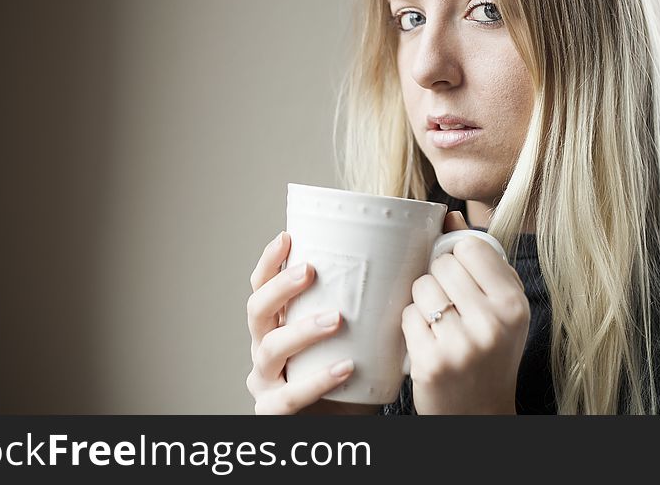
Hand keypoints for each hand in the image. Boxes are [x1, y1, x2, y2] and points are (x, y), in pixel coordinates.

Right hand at [245, 231, 377, 414]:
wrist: (346, 422)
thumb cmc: (350, 375)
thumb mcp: (351, 335)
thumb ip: (361, 306)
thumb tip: (403, 260)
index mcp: (276, 325)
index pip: (262, 287)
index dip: (270, 262)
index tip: (287, 236)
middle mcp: (263, 349)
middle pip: (256, 311)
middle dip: (280, 287)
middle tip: (310, 271)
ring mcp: (265, 382)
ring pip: (270, 349)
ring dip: (301, 330)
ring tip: (336, 319)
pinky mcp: (273, 411)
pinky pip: (289, 396)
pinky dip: (316, 380)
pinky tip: (344, 367)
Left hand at [401, 212, 529, 413]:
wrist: (480, 414)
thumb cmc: (490, 352)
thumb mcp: (500, 307)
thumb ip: (480, 261)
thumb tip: (448, 215)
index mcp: (513, 304)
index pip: (470, 246)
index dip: (458, 258)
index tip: (462, 278)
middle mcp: (492, 323)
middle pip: (441, 265)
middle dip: (438, 280)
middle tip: (449, 306)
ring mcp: (461, 344)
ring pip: (420, 288)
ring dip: (422, 303)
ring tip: (439, 325)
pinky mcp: (432, 362)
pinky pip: (407, 316)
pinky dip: (411, 326)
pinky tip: (427, 343)